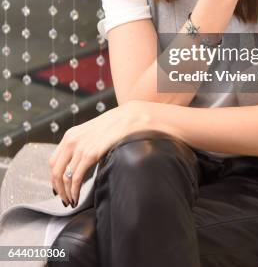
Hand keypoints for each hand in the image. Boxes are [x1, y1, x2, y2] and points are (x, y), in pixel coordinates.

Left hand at [48, 100, 176, 206]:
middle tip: (65, 199)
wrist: (144, 116)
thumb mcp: (104, 131)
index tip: (61, 188)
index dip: (55, 175)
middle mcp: (76, 136)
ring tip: (72, 201)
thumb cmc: (126, 126)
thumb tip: (83, 160)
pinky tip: (77, 196)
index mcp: (77, 131)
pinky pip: (77, 173)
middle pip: (55, 166)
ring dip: (66, 190)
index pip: (55, 157)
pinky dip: (74, 187)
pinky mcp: (94, 149)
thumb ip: (91, 142)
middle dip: (57, 186)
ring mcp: (85, 143)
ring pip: (64, 172)